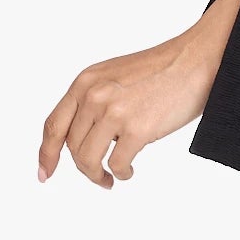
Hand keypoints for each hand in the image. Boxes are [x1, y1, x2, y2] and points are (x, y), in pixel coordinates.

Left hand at [38, 0, 239, 187]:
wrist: (194, 61)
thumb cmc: (161, 70)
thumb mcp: (114, 76)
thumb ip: (94, 99)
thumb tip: (82, 137)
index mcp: (85, 82)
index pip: (54, 124)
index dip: (46, 153)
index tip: (45, 172)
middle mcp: (94, 95)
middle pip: (72, 147)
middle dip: (83, 167)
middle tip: (99, 176)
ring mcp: (114, 112)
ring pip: (88, 159)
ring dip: (97, 175)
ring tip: (110, 178)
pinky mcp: (137, 128)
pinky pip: (116, 164)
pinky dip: (121, 173)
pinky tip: (129, 170)